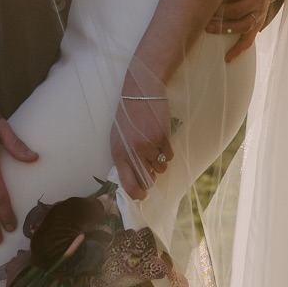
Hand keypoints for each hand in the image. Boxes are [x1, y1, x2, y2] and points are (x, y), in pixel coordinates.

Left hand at [111, 67, 173, 201]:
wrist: (141, 91)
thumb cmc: (129, 116)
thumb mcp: (119, 138)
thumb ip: (125, 157)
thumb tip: (136, 178)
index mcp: (118, 153)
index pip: (127, 184)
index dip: (137, 193)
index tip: (143, 195)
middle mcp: (132, 152)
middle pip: (147, 180)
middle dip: (151, 178)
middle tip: (151, 168)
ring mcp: (148, 146)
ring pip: (161, 168)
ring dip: (160, 161)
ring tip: (154, 144)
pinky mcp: (162, 138)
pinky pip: (170, 156)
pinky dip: (168, 150)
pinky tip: (161, 137)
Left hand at [205, 0, 276, 63]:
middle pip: (235, 9)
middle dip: (217, 14)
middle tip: (199, 15)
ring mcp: (259, 12)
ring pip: (242, 25)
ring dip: (224, 29)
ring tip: (207, 29)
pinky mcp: (258, 22)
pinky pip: (249, 39)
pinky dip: (239, 49)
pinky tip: (228, 58)